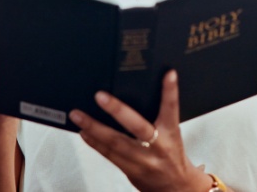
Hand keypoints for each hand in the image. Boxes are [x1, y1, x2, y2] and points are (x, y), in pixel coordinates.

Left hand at [70, 71, 212, 191]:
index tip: (168, 75)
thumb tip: (135, 96)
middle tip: (100, 96)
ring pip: (115, 143)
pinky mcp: (130, 171)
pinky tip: (84, 132)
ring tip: (79, 116)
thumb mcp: (172, 135)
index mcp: (171, 134)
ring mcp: (143, 160)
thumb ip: (159, 118)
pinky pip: (109, 155)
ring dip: (94, 128)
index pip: (171, 109)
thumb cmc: (172, 156)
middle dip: (117, 110)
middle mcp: (157, 147)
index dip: (170, 92)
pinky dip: (95, 142)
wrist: (177, 187)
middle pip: (137, 127)